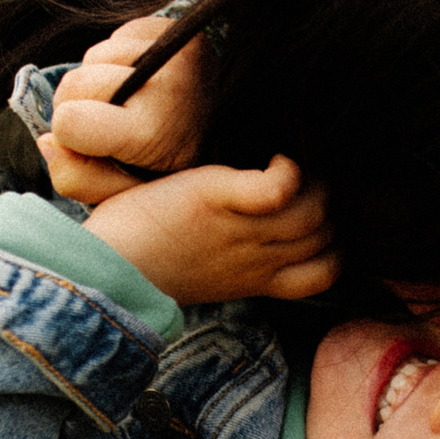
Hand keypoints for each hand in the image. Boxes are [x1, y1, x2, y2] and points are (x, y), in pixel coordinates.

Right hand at [38, 15, 208, 205]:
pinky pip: (115, 37)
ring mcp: (176, 52)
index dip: (69, 133)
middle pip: (75, 83)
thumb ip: (76, 178)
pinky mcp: (177, 30)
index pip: (70, 120)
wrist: (223, 134)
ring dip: (101, 79)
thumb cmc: (164, 167)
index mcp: (153, 134)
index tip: (94, 143)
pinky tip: (141, 81)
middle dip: (78, 104)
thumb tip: (47, 140)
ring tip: (131, 102)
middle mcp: (169, 87)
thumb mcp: (124, 194)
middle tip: (108, 122)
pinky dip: (119, 59)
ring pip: (93, 57)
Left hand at [80, 156, 337, 305]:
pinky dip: (288, 168)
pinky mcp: (219, 200)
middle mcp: (258, 259)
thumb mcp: (205, 274)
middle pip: (326, 234)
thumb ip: (234, 255)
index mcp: (256, 280)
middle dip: (328, 204)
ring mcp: (242, 232)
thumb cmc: (143, 265)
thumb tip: (249, 231)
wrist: (105, 270)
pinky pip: (281, 185)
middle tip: (306, 176)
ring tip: (292, 162)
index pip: (325, 274)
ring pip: (315, 210)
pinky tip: (275, 157)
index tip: (318, 222)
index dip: (334, 247)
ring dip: (314, 180)